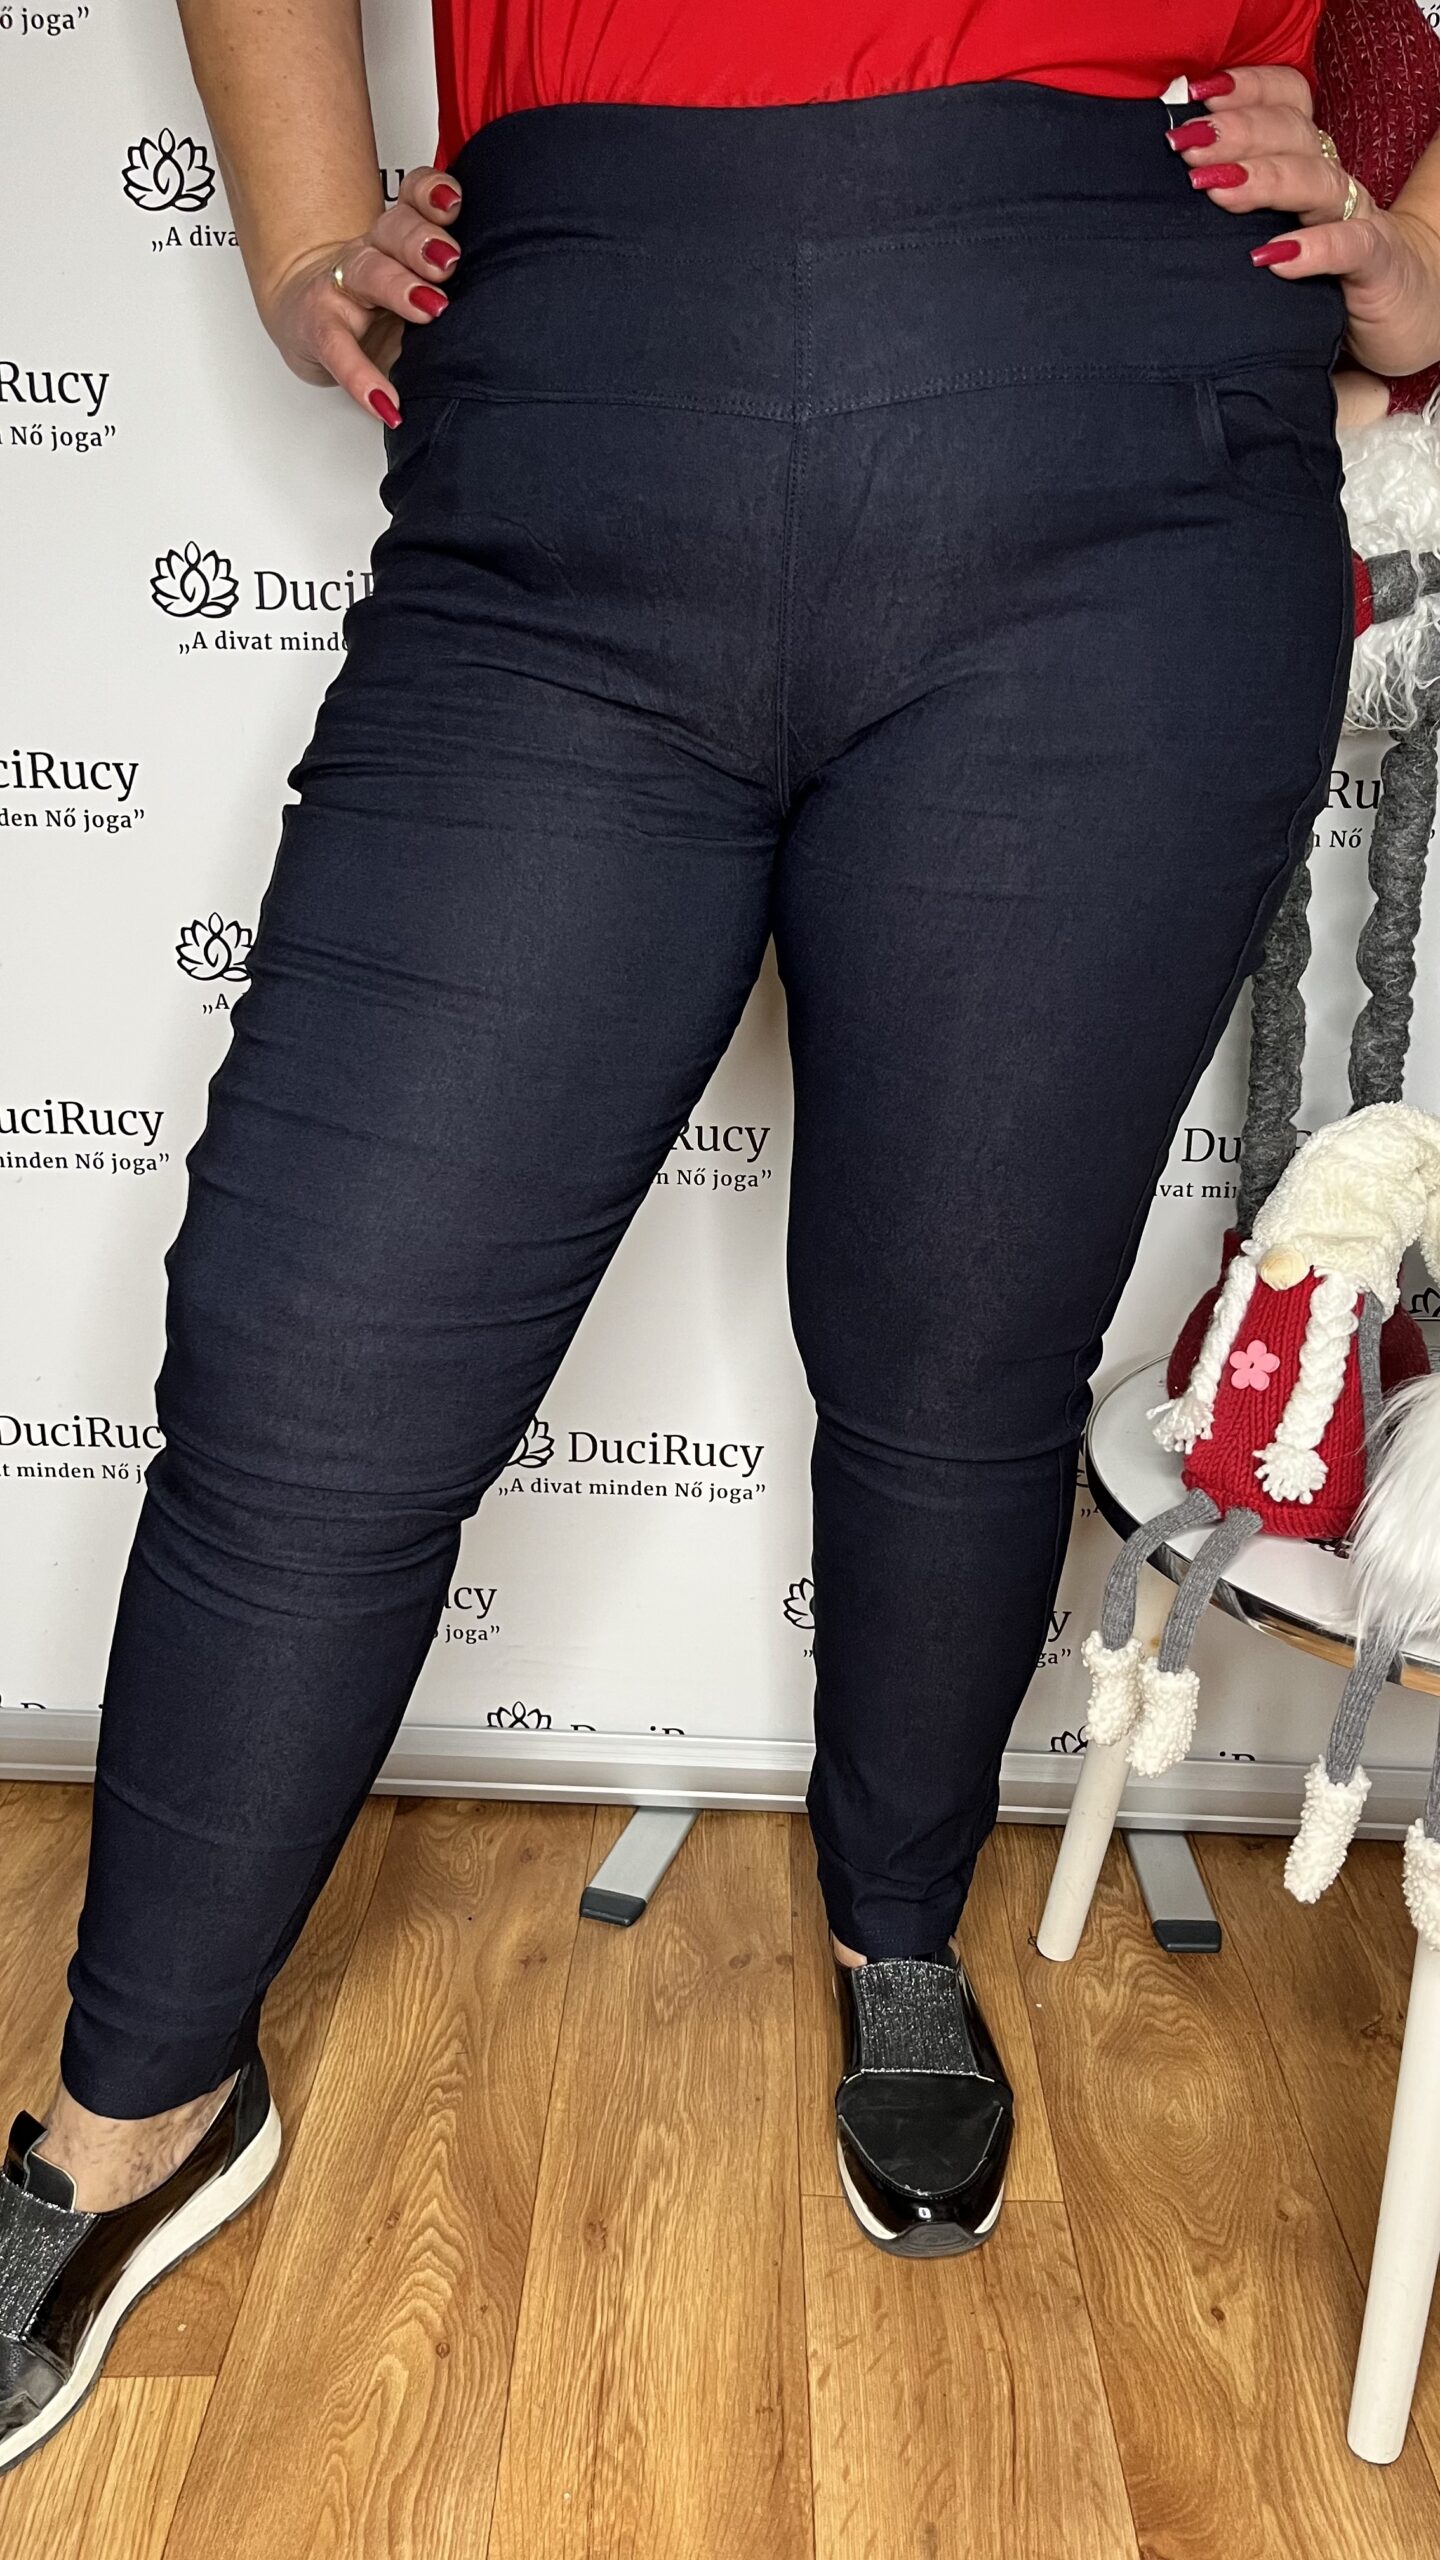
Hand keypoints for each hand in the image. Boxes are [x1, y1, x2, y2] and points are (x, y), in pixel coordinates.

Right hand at [258, 166, 462, 425]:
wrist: (311, 318)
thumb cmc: (379, 306)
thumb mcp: (418, 288)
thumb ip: (459, 289)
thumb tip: (521, 314)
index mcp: (400, 237)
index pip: (414, 199)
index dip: (432, 195)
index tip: (455, 204)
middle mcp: (372, 251)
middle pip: (394, 229)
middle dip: (422, 241)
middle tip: (449, 261)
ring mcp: (344, 287)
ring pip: (369, 270)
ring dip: (399, 286)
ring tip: (430, 309)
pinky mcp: (322, 328)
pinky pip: (339, 350)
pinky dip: (362, 379)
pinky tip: (386, 403)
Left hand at [1169, 67, 1439, 381]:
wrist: (1399, 308)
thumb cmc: (1320, 271)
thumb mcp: (1272, 228)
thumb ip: (1234, 205)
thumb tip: (1162, 196)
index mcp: (1307, 160)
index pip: (1286, 101)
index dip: (1247, 90)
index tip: (1196, 95)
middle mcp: (1330, 178)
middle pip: (1291, 134)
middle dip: (1238, 133)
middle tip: (1190, 145)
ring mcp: (1355, 216)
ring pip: (1314, 180)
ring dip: (1263, 179)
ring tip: (1217, 189)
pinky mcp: (1376, 261)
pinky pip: (1349, 245)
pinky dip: (1313, 248)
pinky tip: (1273, 258)